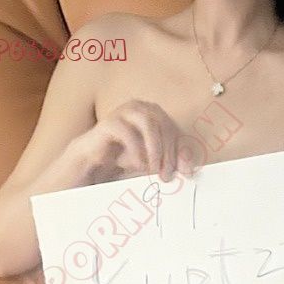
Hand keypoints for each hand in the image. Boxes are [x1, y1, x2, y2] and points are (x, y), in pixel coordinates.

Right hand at [74, 99, 195, 183]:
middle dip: (168, 152)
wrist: (93, 161)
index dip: (182, 150)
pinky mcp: (108, 123)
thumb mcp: (152, 162)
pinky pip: (127, 132)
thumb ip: (170, 162)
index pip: (174, 129)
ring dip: (155, 148)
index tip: (185, 173)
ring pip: (148, 122)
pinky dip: (136, 150)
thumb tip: (189, 170)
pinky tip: (139, 165)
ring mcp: (124, 112)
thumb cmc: (125, 159)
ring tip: (153, 169)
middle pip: (164, 124)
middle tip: (166, 176)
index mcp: (154, 113)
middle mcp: (140, 107)